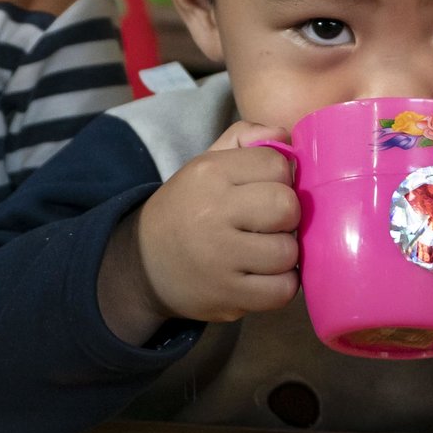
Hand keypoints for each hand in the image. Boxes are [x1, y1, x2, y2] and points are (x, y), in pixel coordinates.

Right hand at [115, 122, 299, 338]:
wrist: (144, 264)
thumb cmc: (189, 208)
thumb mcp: (207, 164)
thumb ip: (245, 139)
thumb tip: (284, 136)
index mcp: (209, 173)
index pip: (277, 165)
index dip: (280, 178)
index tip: (263, 191)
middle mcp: (212, 212)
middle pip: (287, 207)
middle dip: (286, 216)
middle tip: (269, 224)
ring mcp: (219, 258)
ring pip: (289, 251)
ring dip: (285, 253)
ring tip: (264, 251)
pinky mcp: (227, 296)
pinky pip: (283, 290)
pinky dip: (281, 285)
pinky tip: (265, 276)